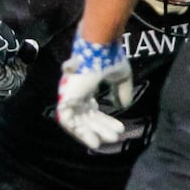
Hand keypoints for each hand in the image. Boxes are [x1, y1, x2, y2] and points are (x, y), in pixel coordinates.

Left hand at [56, 32, 134, 148]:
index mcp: (85, 87)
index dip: (104, 121)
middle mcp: (74, 93)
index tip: (118, 129)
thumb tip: (124, 105)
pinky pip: (67, 120)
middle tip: (114, 138)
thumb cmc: (108, 57)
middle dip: (99, 129)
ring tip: (103, 142)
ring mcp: (68, 95)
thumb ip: (122, 91)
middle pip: (85, 117)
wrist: (99, 47)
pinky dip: (78, 131)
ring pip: (76, 121)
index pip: (91, 109)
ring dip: (89, 133)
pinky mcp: (65, 98)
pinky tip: (92, 139)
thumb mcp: (120, 77)